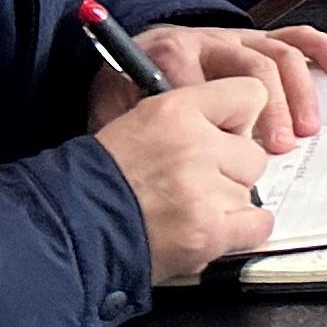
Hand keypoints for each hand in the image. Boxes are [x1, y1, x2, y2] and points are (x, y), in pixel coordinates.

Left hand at [96, 21, 326, 154]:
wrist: (128, 60)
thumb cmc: (125, 93)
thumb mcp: (112, 114)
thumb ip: (130, 132)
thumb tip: (154, 162)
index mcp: (169, 54)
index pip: (205, 82)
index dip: (221, 120)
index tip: (230, 150)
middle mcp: (207, 39)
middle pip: (250, 67)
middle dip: (269, 108)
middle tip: (277, 146)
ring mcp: (235, 39)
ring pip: (277, 55)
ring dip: (297, 93)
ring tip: (304, 129)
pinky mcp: (254, 41)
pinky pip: (292, 37)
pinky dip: (318, 49)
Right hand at [98, 75, 277, 282]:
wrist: (69, 228)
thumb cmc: (101, 177)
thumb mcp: (142, 121)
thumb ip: (196, 115)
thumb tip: (244, 120)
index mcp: (177, 109)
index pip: (251, 94)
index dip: (238, 120)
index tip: (225, 134)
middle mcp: (195, 144)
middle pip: (253, 153)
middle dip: (229, 170)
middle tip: (190, 183)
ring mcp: (204, 190)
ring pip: (249, 191)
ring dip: (225, 204)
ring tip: (183, 210)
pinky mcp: (209, 231)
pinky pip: (257, 225)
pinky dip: (241, 231)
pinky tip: (212, 229)